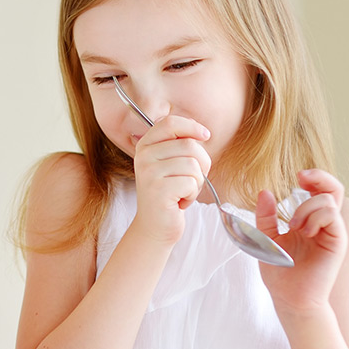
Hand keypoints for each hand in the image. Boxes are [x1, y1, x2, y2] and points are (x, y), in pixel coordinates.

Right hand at [131, 115, 211, 245]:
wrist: (155, 226)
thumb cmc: (169, 193)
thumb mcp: (170, 164)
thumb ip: (179, 145)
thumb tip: (201, 132)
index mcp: (145, 146)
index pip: (170, 123)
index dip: (192, 126)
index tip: (205, 136)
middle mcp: (143, 157)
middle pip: (189, 145)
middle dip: (201, 164)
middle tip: (190, 180)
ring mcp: (149, 173)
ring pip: (193, 165)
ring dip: (197, 182)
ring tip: (183, 192)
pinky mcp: (158, 190)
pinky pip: (191, 183)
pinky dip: (192, 195)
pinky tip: (180, 202)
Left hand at [255, 169, 347, 313]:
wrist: (289, 297)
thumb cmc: (279, 273)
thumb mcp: (265, 238)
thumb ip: (265, 216)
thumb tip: (265, 192)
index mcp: (306, 221)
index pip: (317, 192)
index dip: (312, 179)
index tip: (296, 177)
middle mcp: (322, 224)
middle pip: (333, 189)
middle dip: (319, 177)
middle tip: (301, 178)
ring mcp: (331, 232)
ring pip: (328, 200)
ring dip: (306, 208)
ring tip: (294, 227)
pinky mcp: (337, 241)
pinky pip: (332, 215)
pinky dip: (315, 217)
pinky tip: (304, 231)